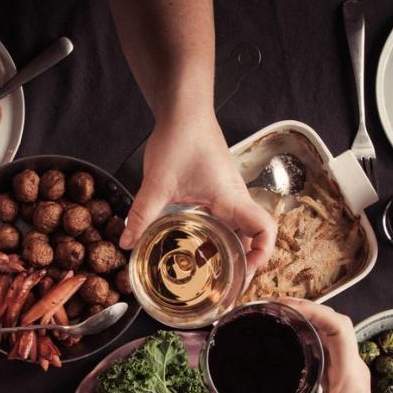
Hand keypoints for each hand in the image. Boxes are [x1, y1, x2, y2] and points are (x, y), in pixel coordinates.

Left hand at [118, 106, 275, 271]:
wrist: (184, 110)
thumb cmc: (181, 138)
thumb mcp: (158, 182)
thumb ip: (142, 214)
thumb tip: (127, 243)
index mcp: (231, 198)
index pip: (265, 230)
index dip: (262, 255)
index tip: (245, 273)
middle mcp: (235, 197)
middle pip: (255, 235)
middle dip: (246, 261)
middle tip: (227, 282)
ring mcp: (228, 193)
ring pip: (240, 228)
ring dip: (232, 249)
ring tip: (212, 270)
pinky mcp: (218, 189)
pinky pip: (227, 217)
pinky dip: (220, 234)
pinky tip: (199, 244)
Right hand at [212, 298, 388, 392]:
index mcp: (348, 377)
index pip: (338, 326)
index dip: (313, 309)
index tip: (283, 305)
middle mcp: (353, 369)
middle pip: (334, 322)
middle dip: (306, 308)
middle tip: (273, 308)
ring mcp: (351, 374)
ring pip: (334, 333)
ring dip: (310, 320)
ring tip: (278, 317)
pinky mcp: (344, 381)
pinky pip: (332, 347)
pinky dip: (312, 335)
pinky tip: (291, 340)